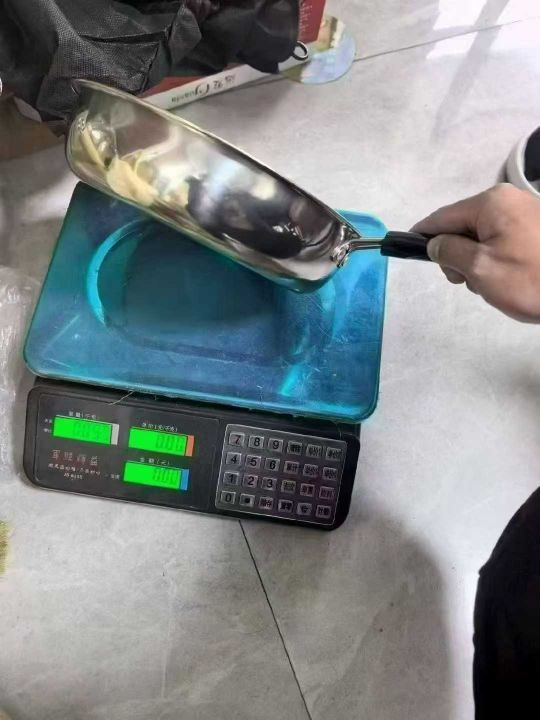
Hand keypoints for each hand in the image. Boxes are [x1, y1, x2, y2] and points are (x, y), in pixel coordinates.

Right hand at [413, 184, 539, 322]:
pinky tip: (507, 279)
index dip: (422, 235)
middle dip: (456, 255)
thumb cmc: (532, 279)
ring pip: (481, 236)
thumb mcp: (481, 269)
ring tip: (493, 285)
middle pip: (462, 226)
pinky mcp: (536, 228)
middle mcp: (507, 200)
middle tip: (468, 283)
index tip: (405, 250)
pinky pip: (501, 240)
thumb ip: (449, 253)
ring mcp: (524, 212)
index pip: (442, 217)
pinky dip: (494, 260)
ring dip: (476, 262)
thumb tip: (434, 243)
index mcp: (491, 203)